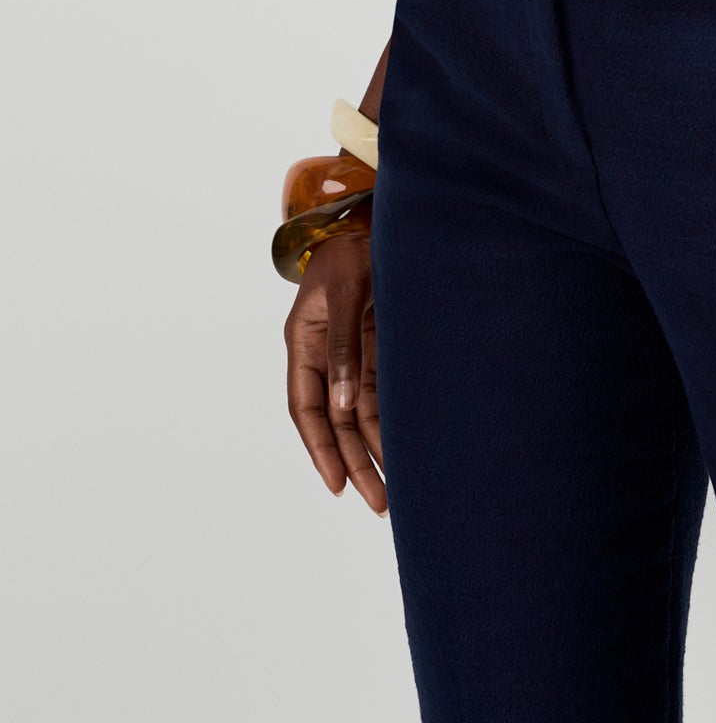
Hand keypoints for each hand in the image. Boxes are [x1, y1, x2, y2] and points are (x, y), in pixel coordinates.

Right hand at [284, 224, 385, 513]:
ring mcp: (353, 353)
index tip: (337, 484)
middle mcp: (326, 355)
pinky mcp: (379, 347)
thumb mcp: (345, 291)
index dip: (320, 448)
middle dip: (354, 463)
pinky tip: (405, 449)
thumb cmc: (356, 247)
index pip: (307, 406)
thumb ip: (342, 345)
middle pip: (337, 421)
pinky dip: (391, 422)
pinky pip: (382, 394)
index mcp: (303, 341)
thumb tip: (341, 403)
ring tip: (394, 491)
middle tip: (379, 503)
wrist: (379, 218)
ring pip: (360, 414)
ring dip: (374, 451)